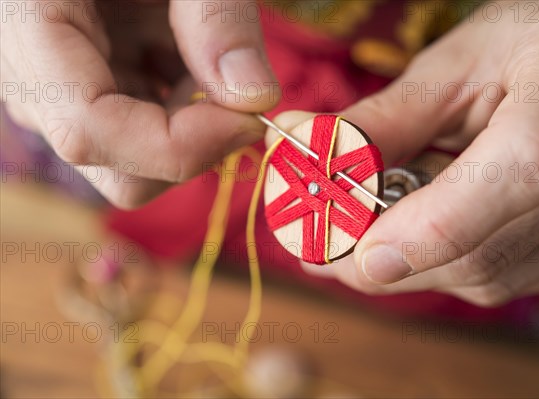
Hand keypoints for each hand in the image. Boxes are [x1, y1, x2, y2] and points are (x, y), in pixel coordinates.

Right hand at [1, 0, 278, 207]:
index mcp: (25, 26)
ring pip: (137, 161)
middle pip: (118, 170)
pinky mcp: (89, 93)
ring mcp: (61, 93)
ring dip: (192, 124)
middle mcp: (32, 78)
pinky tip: (187, 58)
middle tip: (236, 91)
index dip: (177, 145)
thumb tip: (257, 98)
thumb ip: (215, 17)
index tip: (249, 120)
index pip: (89, 131)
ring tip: (201, 51)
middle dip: (193, 146)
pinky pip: (142, 133)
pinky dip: (182, 108)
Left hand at [298, 1, 538, 305]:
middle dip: (391, 259)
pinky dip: (448, 265)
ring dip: (412, 265)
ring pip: (492, 276)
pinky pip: (508, 279)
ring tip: (370, 228)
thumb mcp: (450, 68)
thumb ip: (384, 120)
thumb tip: (305, 154)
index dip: (438, 222)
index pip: (524, 166)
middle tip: (322, 247)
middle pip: (492, 245)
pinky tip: (425, 231)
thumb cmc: (515, 53)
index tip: (363, 255)